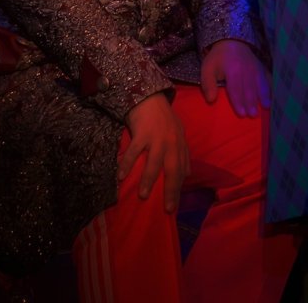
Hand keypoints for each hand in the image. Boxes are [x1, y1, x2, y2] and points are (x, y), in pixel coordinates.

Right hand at [120, 92, 188, 213]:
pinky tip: (121, 176)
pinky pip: (134, 151)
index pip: (182, 170)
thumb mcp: (178, 135)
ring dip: (149, 180)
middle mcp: (171, 142)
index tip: (174, 205)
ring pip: (154, 162)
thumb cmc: (163, 120)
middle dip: (171, 190)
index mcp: (180, 144)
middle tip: (168, 208)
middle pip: (173, 169)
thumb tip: (187, 175)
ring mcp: (157, 138)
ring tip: (144, 196)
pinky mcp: (143, 132)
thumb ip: (181, 154)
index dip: (179, 188)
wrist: (150, 98)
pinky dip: (128, 164)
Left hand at [200, 38, 269, 117]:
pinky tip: (274, 95)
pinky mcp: (261, 67)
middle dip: (251, 102)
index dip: (238, 102)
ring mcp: (256, 68)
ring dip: (263, 95)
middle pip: (249, 88)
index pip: (235, 89)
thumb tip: (211, 100)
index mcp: (232, 70)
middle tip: (253, 115)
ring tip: (266, 106)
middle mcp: (246, 69)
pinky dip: (271, 87)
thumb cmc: (218, 59)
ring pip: (260, 83)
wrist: (231, 41)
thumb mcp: (207, 69)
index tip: (242, 114)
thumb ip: (208, 85)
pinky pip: (267, 78)